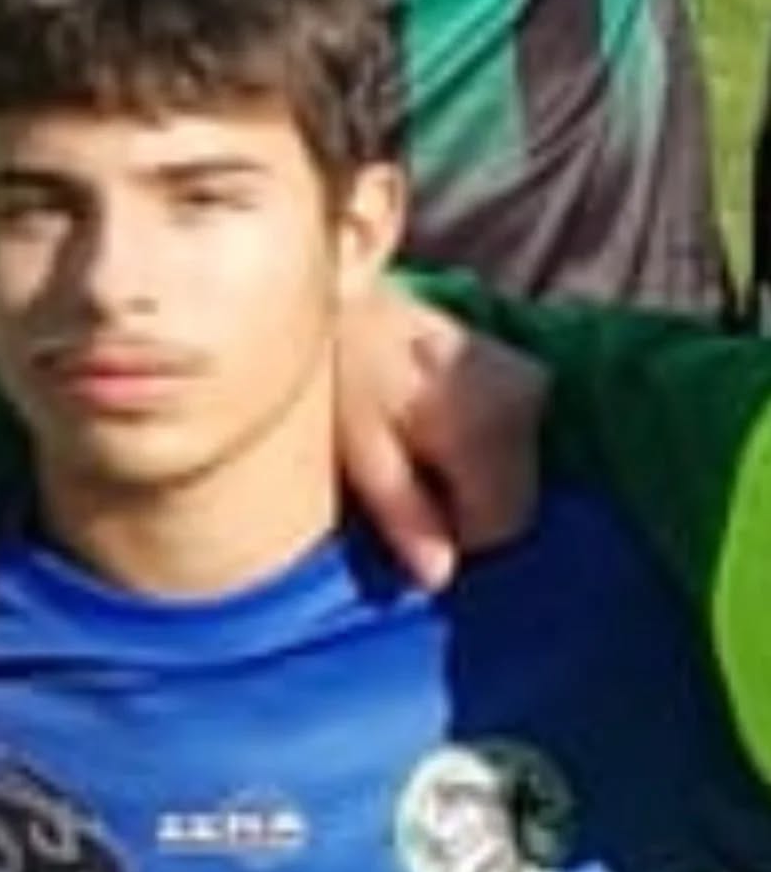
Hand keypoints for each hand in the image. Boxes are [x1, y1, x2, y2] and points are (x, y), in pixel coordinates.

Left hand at [337, 280, 545, 586]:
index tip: (404, 513)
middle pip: (518, 505)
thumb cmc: (338, 372)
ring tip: (416, 449)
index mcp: (485, 423)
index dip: (452, 537)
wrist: (345, 294)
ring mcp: (533, 379)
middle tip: (404, 479)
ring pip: (520, 477)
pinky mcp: (528, 371)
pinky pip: (518, 446)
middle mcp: (525, 397)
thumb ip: (403, 513)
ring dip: (474, 484)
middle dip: (464, 510)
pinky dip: (483, 455)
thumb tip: (440, 577)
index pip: (501, 526)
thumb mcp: (357, 449)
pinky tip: (438, 432)